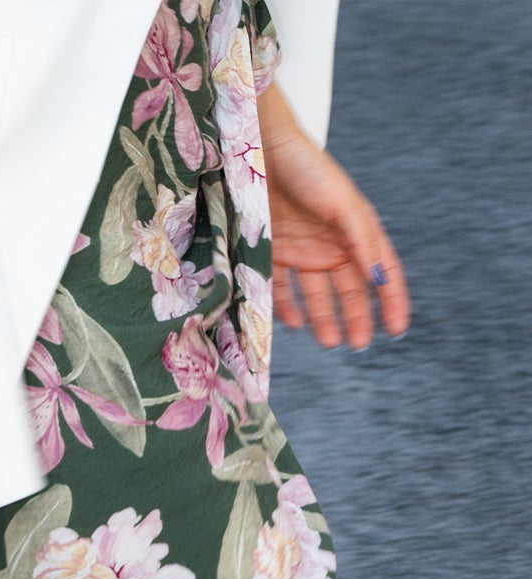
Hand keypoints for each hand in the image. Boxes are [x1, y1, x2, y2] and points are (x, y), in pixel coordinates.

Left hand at [258, 84, 410, 349]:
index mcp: (357, 232)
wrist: (263, 151)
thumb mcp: (343, 206)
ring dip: (325, 319)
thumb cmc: (309, 171)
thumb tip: (378, 280)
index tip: (397, 329)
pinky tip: (296, 324)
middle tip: (358, 345)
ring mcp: (303, 251)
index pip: (382, 272)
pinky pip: (283, 289)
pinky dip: (289, 308)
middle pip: (350, 290)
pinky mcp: (274, 253)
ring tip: (330, 342)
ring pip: (317, 295)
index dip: (392, 300)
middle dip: (357, 318)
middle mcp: (332, 245)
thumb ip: (362, 242)